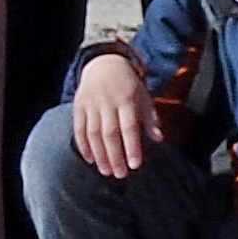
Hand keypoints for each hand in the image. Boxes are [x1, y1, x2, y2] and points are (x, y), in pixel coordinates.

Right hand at [69, 47, 157, 180]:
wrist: (104, 63)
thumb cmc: (128, 85)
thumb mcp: (143, 96)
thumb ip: (149, 118)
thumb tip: (158, 138)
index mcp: (126, 99)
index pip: (129, 127)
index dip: (132, 147)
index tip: (135, 165)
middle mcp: (107, 102)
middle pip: (110, 133)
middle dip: (115, 156)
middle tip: (120, 174)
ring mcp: (91, 104)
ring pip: (93, 133)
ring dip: (99, 154)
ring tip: (106, 171)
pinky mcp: (78, 106)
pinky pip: (79, 128)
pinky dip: (83, 145)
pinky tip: (90, 159)